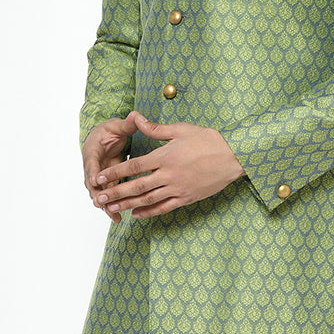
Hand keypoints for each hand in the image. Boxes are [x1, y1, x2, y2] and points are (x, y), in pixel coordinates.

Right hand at [81, 115, 138, 222]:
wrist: (104, 139)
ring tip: (113, 215)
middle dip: (97, 194)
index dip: (92, 171)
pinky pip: (108, 197)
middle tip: (101, 204)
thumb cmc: (109, 132)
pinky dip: (112, 206)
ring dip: (106, 204)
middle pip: (92, 183)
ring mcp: (98, 178)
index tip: (94, 179)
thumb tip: (135, 115)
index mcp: (92, 151)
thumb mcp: (116, 126)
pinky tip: (119, 218)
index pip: (91, 162)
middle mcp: (92, 167)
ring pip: (100, 193)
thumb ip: (126, 124)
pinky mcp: (106, 184)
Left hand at [95, 111, 243, 217]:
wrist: (234, 156)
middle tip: (99, 198)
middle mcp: (168, 175)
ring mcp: (177, 188)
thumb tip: (137, 119)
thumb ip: (156, 129)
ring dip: (128, 204)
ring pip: (147, 199)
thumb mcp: (181, 129)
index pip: (133, 166)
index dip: (115, 172)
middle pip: (136, 186)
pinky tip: (137, 214)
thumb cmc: (209, 140)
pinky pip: (164, 208)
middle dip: (116, 192)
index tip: (100, 177)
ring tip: (112, 208)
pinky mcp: (187, 198)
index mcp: (165, 156)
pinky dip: (149, 212)